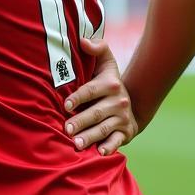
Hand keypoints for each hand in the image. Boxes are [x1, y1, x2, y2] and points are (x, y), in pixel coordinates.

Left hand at [64, 37, 139, 154]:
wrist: (129, 101)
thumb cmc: (107, 80)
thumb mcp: (106, 62)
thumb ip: (98, 48)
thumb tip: (83, 41)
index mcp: (110, 84)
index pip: (91, 91)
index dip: (78, 97)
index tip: (65, 104)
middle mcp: (118, 102)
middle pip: (96, 113)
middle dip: (81, 121)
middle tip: (66, 128)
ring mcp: (122, 118)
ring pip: (104, 129)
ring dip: (90, 137)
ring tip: (75, 143)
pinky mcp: (125, 132)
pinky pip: (118, 141)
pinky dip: (110, 148)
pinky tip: (100, 153)